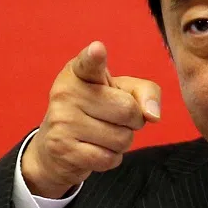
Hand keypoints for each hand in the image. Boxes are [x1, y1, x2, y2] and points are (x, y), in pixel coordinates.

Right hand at [21, 41, 160, 197]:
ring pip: (121, 138)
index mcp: (79, 71)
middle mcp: (66, 92)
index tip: (97, 49)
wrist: (54, 148)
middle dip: (133, 120)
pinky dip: (111, 157)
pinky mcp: (63, 150)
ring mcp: (62, 121)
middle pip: (127, 110)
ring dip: (122, 141)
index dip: (94, 56)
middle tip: (115, 118)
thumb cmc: (96, 110)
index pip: (88, 63)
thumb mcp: (120, 91)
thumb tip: (153, 115)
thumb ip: (145, 92)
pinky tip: (95, 149)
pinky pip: (109, 158)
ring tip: (103, 134)